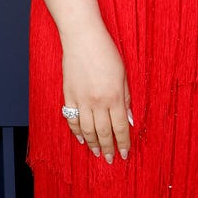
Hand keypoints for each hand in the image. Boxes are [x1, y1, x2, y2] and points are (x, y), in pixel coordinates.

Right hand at [60, 24, 132, 163]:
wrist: (82, 38)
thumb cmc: (106, 52)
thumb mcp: (123, 75)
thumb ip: (126, 98)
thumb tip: (128, 119)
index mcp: (114, 96)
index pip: (120, 127)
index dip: (123, 143)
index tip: (125, 154)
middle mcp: (97, 101)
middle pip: (104, 132)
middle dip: (108, 148)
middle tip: (110, 159)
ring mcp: (81, 99)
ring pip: (86, 129)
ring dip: (92, 144)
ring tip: (96, 153)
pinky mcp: (68, 95)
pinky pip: (71, 118)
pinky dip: (75, 131)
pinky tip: (80, 138)